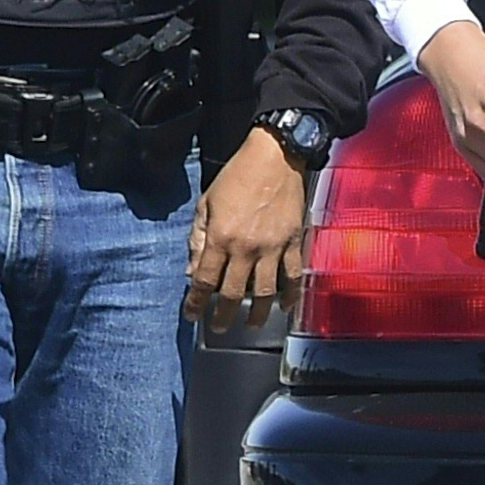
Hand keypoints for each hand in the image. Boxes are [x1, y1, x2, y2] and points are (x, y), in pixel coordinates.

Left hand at [187, 131, 311, 330]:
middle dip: (223, 316)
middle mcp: (246, 248)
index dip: (195, 302)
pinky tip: (285, 306)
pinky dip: (290, 294)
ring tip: (251, 324)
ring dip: (258, 314)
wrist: (275, 157)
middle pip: (233, 293)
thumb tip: (192, 270)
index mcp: (221, 237)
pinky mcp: (293, 242)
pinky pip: (293, 276)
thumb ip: (198, 239)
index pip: (203, 279)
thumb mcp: (206, 203)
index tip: (191, 315)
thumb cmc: (237, 177)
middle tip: (219, 328)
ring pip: (265, 292)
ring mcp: (272, 247)